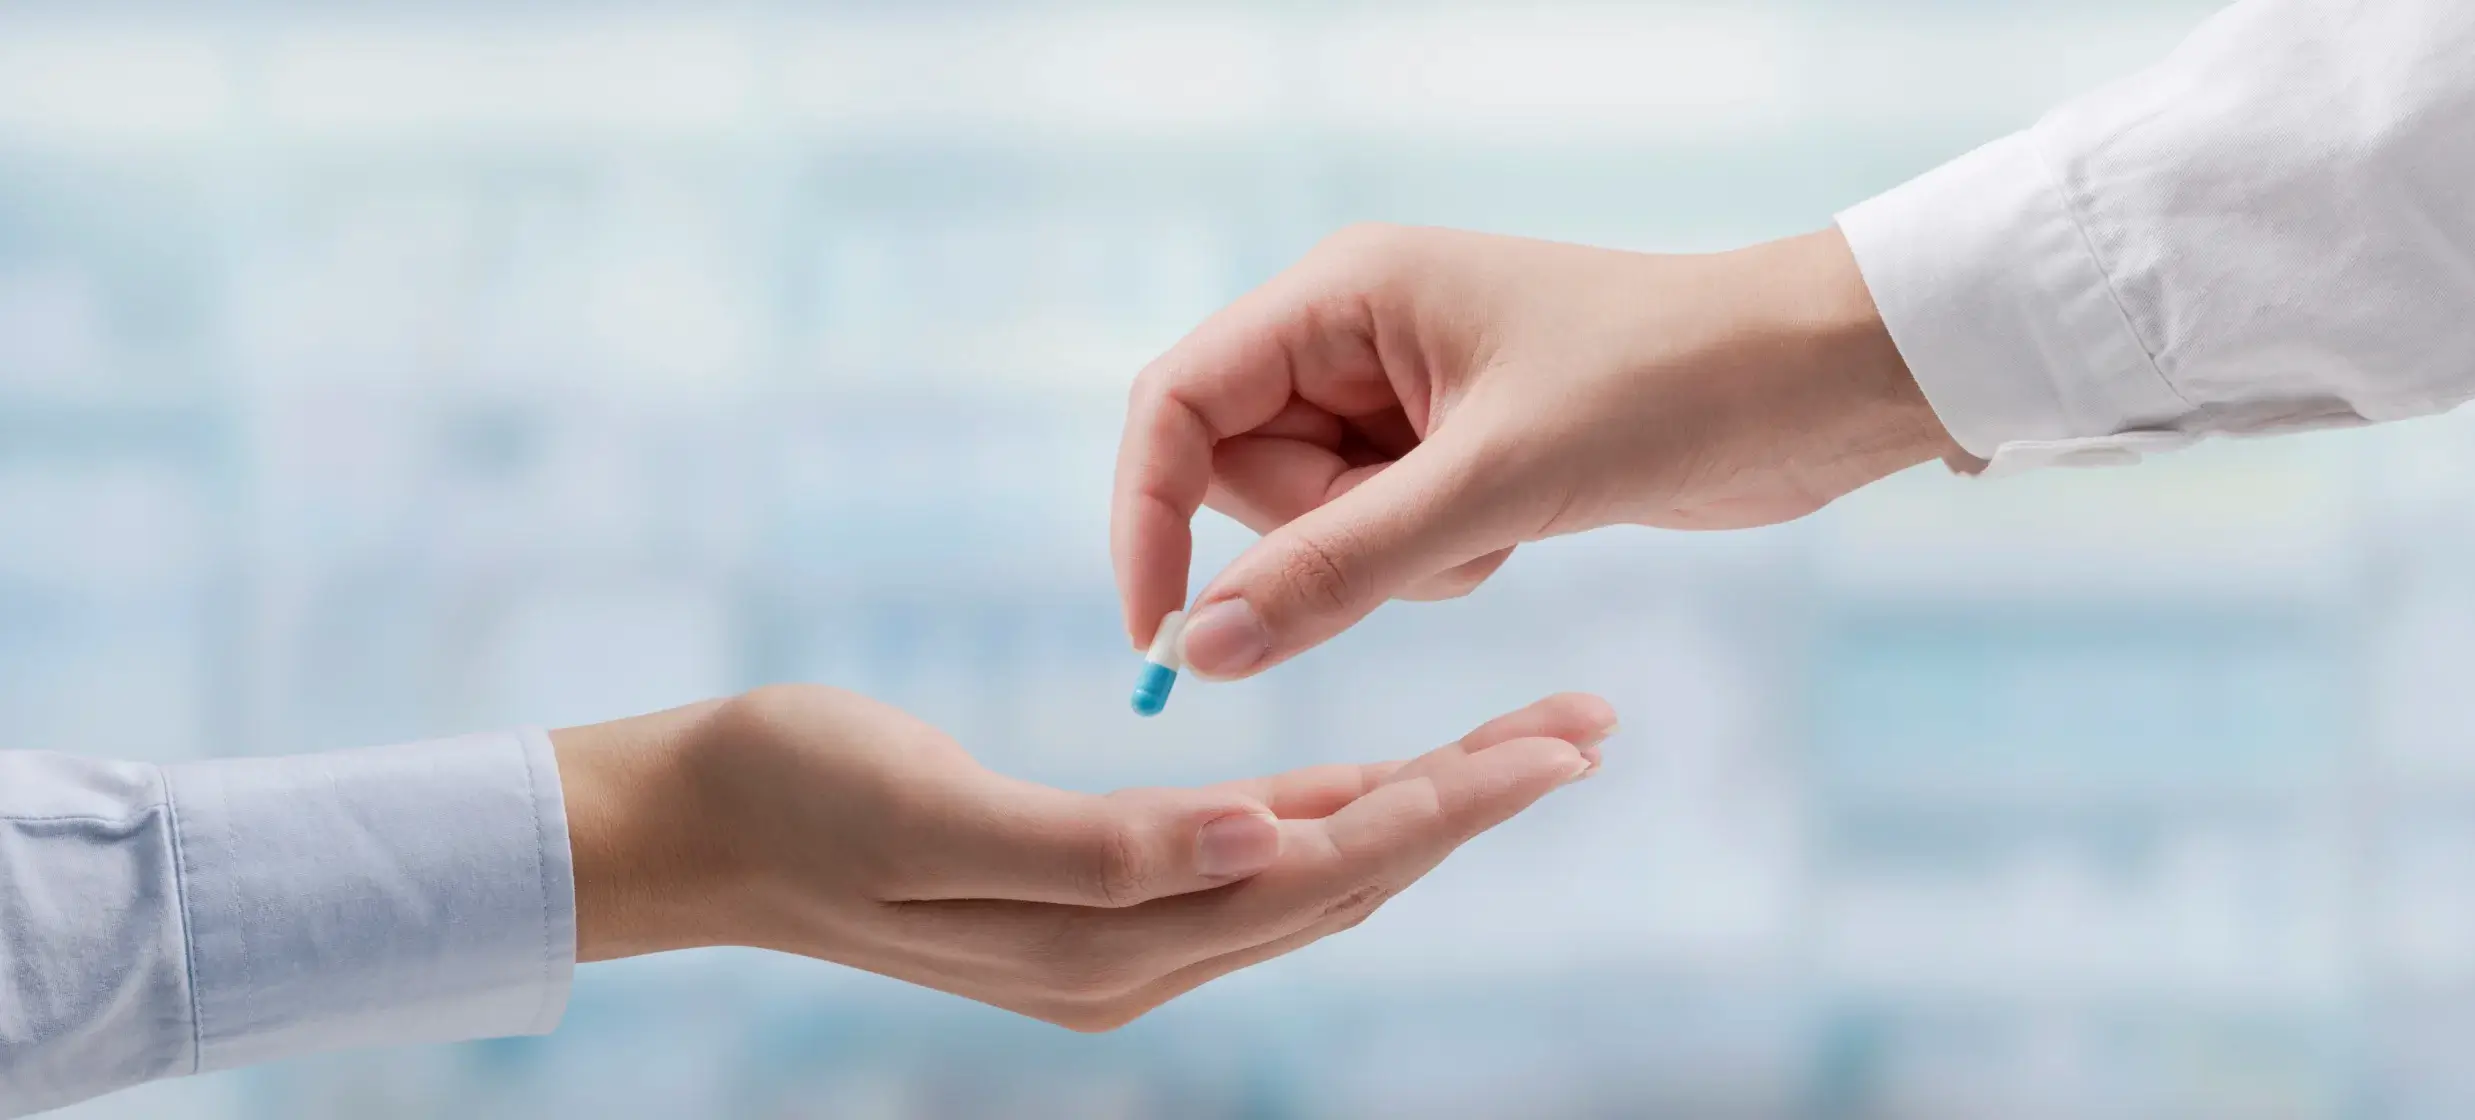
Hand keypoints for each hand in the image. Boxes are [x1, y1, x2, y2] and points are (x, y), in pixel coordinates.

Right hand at [555, 685, 1611, 1030]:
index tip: (1559, 746)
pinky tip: (1382, 777)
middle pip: (1352, 874)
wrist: (693, 827)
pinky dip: (1334, 813)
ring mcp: (1122, 931)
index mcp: (1116, 937)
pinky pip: (1250, 858)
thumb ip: (1102, 849)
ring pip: (1317, 868)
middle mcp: (1141, 952)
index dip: (1452, 803)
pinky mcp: (1097, 890)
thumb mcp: (935, 816)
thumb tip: (1264, 842)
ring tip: (1526, 742)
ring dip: (1426, 805)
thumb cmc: (798, 796)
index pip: (1327, 867)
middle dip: (1476, 800)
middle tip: (1590, 728)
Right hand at [1113, 225, 1962, 678]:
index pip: (1177, 403)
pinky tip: (1523, 526)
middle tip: (1431, 537)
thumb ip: (1338, 567)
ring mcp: (1400, 395)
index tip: (1165, 634)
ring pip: (1311, 518)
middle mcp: (1353, 334)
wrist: (1814, 384)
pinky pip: (1380, 538)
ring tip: (1500, 523)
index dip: (1149, 517)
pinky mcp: (1449, 451)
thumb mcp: (1493, 485)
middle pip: (1240, 472)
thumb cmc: (1668, 388)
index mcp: (1341, 293)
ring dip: (1388, 560)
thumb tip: (1203, 647)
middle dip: (1315, 538)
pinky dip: (1436, 562)